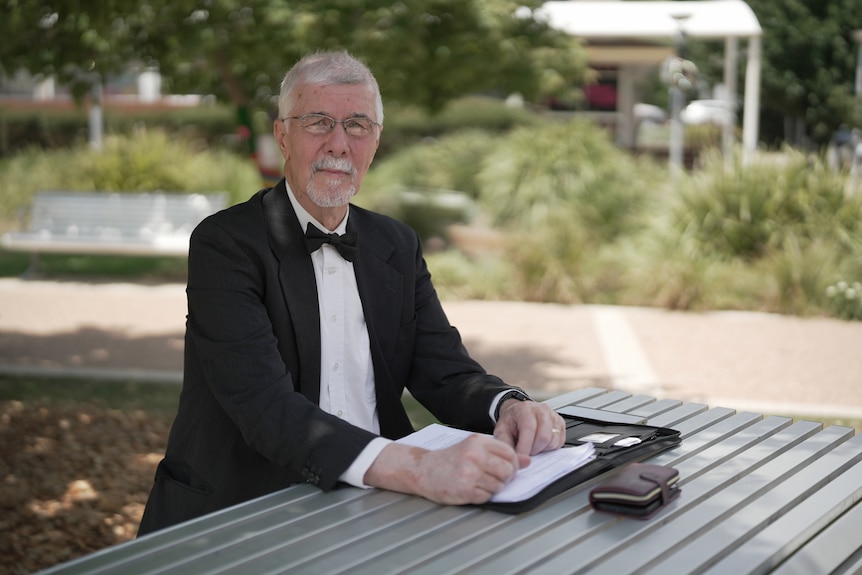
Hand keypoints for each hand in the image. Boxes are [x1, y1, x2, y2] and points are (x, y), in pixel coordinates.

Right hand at [364, 436, 529, 504]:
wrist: (423, 470)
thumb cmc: (450, 459)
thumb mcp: (474, 449)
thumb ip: (501, 454)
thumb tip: (528, 461)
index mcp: (478, 442)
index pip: (510, 453)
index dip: (513, 464)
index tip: (506, 468)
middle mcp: (474, 455)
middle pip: (507, 470)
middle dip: (505, 477)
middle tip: (494, 477)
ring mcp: (469, 473)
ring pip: (499, 485)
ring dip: (493, 488)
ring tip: (480, 483)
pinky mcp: (465, 489)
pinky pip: (487, 496)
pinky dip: (483, 496)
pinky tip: (472, 489)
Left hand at [493, 399, 566, 456]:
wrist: (517, 413)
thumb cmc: (511, 422)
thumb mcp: (501, 431)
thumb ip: (506, 444)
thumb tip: (515, 458)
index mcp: (525, 409)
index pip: (529, 428)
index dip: (525, 446)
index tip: (521, 457)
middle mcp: (541, 410)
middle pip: (544, 437)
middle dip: (534, 450)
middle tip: (526, 452)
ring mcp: (553, 416)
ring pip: (553, 441)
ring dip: (542, 449)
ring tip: (532, 446)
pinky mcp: (561, 424)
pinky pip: (559, 442)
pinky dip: (549, 448)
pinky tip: (540, 444)